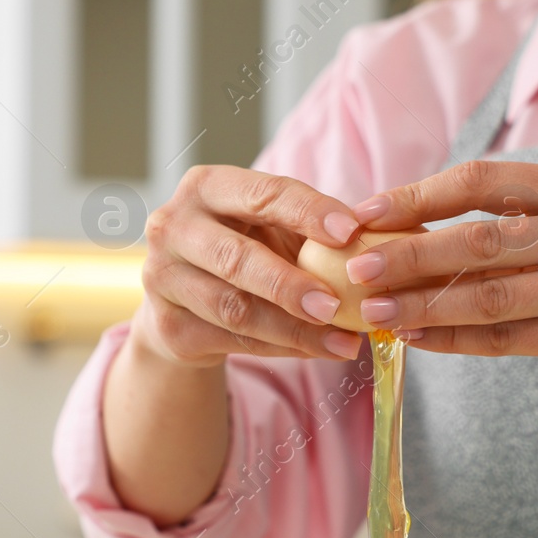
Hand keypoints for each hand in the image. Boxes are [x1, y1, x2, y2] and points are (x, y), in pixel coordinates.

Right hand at [131, 165, 365, 367]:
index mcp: (206, 186)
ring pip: (235, 308)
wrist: (186, 303)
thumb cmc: (243, 250)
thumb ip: (309, 230)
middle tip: (336, 304)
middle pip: (236, 258)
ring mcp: (162, 278)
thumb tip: (375, 238)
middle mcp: (173, 226)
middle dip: (290, 284)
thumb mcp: (270, 228)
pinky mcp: (168, 325)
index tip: (353, 231)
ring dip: (294, 329)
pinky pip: (234, 340)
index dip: (308, 212)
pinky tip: (318, 351)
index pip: (263, 194)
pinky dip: (283, 349)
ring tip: (343, 341)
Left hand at [347, 159, 537, 537]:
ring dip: (421, 305)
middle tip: (353, 267)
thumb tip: (420, 226)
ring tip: (371, 313)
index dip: (418, 196)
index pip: (482, 183)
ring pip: (486, 295)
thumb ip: (521, 222)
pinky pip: (507, 340)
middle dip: (406, 254)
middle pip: (476, 239)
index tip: (365, 212)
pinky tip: (416, 341)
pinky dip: (455, 341)